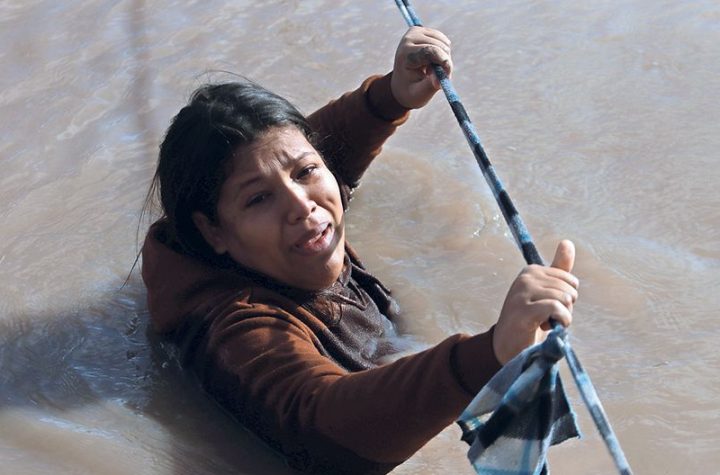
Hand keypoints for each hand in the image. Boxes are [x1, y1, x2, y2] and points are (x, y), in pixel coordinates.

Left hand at [391, 26, 452, 108]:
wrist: (402, 84)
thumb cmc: (411, 91)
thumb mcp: (419, 94)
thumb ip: (430, 86)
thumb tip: (439, 81)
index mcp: (405, 54)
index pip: (431, 51)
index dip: (444, 63)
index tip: (448, 77)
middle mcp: (409, 39)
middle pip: (440, 47)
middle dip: (444, 63)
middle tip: (434, 77)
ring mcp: (415, 32)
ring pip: (445, 44)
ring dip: (444, 59)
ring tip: (431, 70)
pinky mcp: (422, 30)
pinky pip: (444, 41)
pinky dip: (444, 53)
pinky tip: (432, 61)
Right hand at [492, 240, 578, 364]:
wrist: (508, 346)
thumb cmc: (530, 319)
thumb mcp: (546, 292)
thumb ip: (559, 269)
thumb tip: (568, 242)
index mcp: (531, 270)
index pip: (570, 281)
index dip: (565, 299)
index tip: (547, 308)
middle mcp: (525, 278)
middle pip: (569, 290)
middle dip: (565, 308)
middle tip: (546, 318)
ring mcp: (522, 293)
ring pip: (564, 299)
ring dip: (562, 318)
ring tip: (544, 323)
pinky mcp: (523, 310)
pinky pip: (557, 308)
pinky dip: (561, 321)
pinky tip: (548, 328)